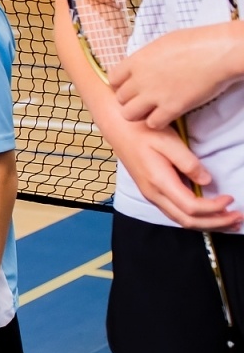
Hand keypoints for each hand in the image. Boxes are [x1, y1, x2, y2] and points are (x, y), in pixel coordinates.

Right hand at [103, 113, 240, 229]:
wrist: (119, 129)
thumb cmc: (144, 132)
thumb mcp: (169, 142)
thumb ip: (188, 162)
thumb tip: (206, 181)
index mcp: (159, 182)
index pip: (191, 207)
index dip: (214, 208)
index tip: (231, 198)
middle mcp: (153, 194)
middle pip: (187, 221)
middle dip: (214, 223)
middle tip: (237, 218)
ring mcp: (151, 195)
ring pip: (181, 220)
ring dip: (206, 223)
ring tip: (227, 220)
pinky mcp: (152, 193)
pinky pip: (175, 213)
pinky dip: (195, 217)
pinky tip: (207, 213)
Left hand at [110, 22, 243, 128]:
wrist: (219, 52)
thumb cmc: (197, 42)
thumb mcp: (162, 43)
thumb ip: (146, 58)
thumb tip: (141, 65)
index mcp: (136, 60)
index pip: (112, 79)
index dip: (120, 84)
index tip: (130, 86)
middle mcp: (140, 79)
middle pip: (120, 98)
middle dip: (130, 100)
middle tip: (144, 99)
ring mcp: (154, 95)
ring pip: (129, 114)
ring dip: (140, 114)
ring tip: (152, 109)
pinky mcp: (171, 108)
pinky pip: (152, 124)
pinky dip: (158, 122)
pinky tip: (167, 115)